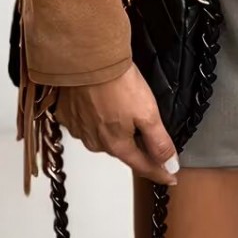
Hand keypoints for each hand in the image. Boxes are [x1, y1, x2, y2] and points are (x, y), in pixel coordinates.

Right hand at [53, 65, 178, 185]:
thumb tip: (170, 165)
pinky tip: (102, 103)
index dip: (159, 172)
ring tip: (124, 112)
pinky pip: (86, 122)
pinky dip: (96, 116)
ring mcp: (79, 129)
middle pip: (123, 150)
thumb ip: (159, 142)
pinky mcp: (67, 115)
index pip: (143, 166)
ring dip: (116, 130)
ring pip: (104, 136)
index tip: (170, 177)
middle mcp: (96, 142)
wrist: (88, 60)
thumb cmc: (117, 83)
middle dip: (138, 147)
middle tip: (151, 140)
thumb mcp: (148, 113)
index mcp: (116, 144)